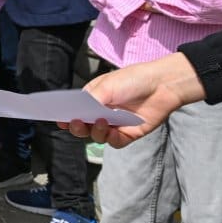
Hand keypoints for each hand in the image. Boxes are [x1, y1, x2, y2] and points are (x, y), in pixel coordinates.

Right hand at [60, 52, 203, 147]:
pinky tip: (114, 130)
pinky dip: (111, 138)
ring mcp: (114, 125)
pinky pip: (114, 142)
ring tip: (100, 121)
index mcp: (92, 100)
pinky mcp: (128, 134)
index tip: (59, 119)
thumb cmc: (133, 80)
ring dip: (95, 131)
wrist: (162, 85)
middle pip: (82, 127)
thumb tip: (77, 112)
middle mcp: (100, 114)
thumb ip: (91, 99)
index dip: (65, 116)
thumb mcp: (107, 85)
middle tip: (75, 122)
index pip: (74, 111)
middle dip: (76, 127)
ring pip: (96, 136)